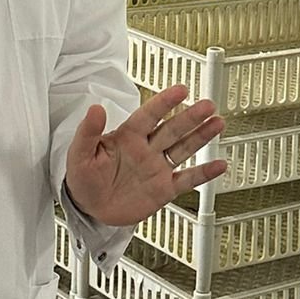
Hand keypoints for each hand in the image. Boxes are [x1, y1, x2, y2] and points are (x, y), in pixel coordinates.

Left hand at [65, 84, 226, 226]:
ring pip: (183, 149)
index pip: (149, 115)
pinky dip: (204, 173)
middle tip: (208, 105)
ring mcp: (157, 168)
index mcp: (127, 136)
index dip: (164, 102)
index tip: (181, 90)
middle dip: (190, 117)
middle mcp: (146, 149)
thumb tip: (95, 108)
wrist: (88, 208)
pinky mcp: (163, 189)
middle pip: (172, 129)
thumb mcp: (79, 154)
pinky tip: (220, 165)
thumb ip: (88, 131)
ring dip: (201, 136)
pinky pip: (187, 180)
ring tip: (218, 123)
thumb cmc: (82, 177)